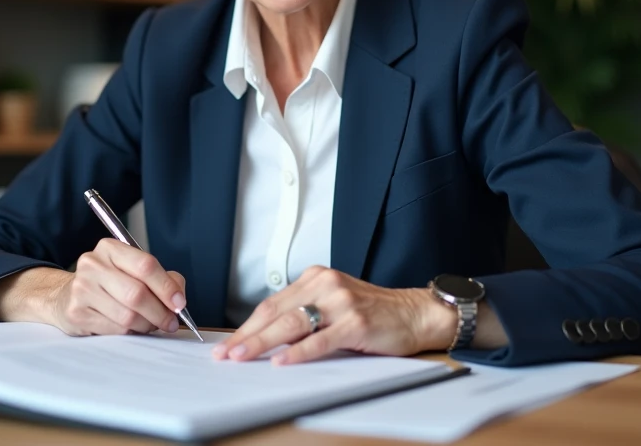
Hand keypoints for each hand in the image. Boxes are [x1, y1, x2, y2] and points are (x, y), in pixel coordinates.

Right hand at [0, 240, 187, 336]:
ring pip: (127, 316)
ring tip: (149, 325)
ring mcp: (81, 289)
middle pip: (137, 293)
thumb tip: (178, 296)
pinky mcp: (76, 313)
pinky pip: (115, 329)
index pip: (145, 265)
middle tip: (170, 321)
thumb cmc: (107, 284)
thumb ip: (161, 278)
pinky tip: (130, 328)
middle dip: (160, 312)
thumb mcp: (131, 271)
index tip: (179, 303)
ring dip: (146, 325)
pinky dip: (130, 333)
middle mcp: (93, 264)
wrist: (64, 297)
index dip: (166, 286)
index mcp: (110, 248)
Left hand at [211, 266, 455, 365]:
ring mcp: (341, 302)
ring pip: (292, 325)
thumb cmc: (373, 312)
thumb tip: (266, 337)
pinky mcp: (356, 323)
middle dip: (247, 336)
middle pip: (276, 313)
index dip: (247, 325)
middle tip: (226, 353)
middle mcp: (325, 285)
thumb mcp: (333, 304)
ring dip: (263, 343)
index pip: (272, 303)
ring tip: (243, 357)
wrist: (414, 313)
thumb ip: (304, 313)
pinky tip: (282, 362)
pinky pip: (320, 339)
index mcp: (316, 277)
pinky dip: (298, 353)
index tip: (229, 343)